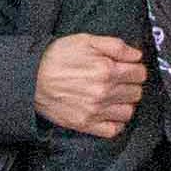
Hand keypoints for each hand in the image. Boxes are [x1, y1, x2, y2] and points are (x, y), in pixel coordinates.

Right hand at [32, 33, 148, 138]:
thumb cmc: (57, 57)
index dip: (136, 69)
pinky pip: (113, 130)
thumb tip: (137, 55)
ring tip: (115, 97)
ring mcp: (95, 111)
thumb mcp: (86, 40)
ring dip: (125, 103)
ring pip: (128, 112)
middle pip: (136, 93)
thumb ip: (116, 46)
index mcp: (107, 70)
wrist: (31, 77)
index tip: (129, 68)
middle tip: (120, 81)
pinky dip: (116, 122)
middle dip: (131, 85)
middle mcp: (104, 93)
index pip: (140, 74)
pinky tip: (109, 112)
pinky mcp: (85, 125)